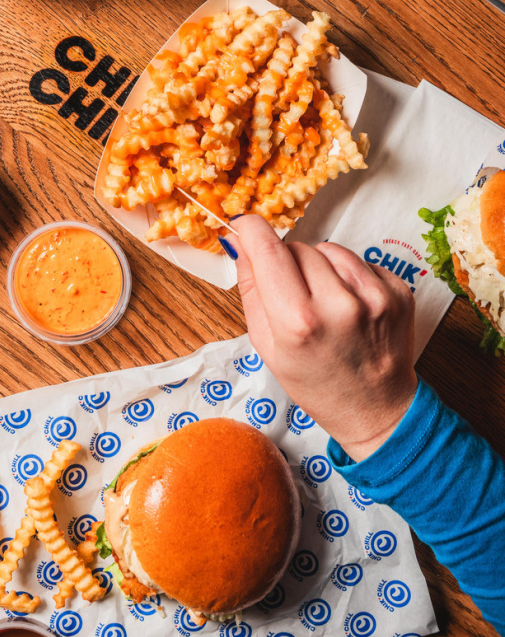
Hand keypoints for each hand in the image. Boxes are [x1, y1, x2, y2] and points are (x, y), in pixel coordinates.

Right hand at [233, 215, 417, 461]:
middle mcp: (339, 304)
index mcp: (298, 321)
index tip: (242, 226)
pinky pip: (360, 261)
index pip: (268, 249)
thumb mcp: (266, 345)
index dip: (250, 230)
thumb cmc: (315, 383)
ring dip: (320, 266)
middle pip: (298, 247)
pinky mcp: (398, 291)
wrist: (376, 410)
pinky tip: (350, 306)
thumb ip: (250, 288)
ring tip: (325, 302)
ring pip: (330, 249)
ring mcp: (374, 296)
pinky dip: (349, 276)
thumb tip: (238, 242)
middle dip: (287, 262)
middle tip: (293, 294)